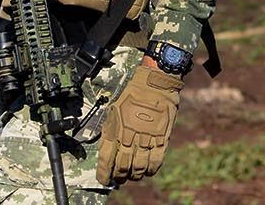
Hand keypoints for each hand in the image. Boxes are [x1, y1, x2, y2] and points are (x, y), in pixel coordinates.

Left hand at [96, 64, 183, 184]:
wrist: (154, 84)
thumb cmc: (132, 95)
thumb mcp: (114, 111)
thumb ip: (110, 132)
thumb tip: (107, 151)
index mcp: (115, 129)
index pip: (106, 159)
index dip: (104, 173)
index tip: (104, 179)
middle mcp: (130, 136)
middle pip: (122, 166)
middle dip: (118, 177)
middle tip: (118, 180)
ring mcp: (146, 139)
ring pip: (138, 167)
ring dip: (133, 175)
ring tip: (131, 177)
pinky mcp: (161, 138)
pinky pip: (156, 161)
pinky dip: (150, 170)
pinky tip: (147, 171)